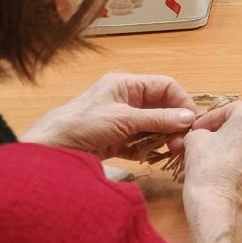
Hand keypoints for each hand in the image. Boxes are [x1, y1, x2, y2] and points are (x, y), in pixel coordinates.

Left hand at [21, 73, 199, 158]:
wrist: (49, 150)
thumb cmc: (84, 124)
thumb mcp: (124, 119)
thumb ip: (158, 118)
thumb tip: (189, 118)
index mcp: (126, 84)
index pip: (165, 86)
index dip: (181, 101)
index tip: (192, 121)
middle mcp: (125, 99)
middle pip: (160, 107)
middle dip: (174, 123)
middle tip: (183, 142)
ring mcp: (119, 121)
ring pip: (152, 126)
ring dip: (162, 138)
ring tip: (171, 152)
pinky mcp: (114, 140)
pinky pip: (139, 142)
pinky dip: (147, 150)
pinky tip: (152, 158)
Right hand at [178, 101, 241, 208]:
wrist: (221, 203)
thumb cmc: (208, 166)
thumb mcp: (195, 139)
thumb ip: (200, 130)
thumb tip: (200, 134)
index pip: (228, 110)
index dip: (208, 119)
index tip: (195, 129)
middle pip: (241, 126)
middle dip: (220, 134)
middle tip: (202, 142)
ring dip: (229, 148)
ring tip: (209, 160)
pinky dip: (240, 161)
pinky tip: (223, 170)